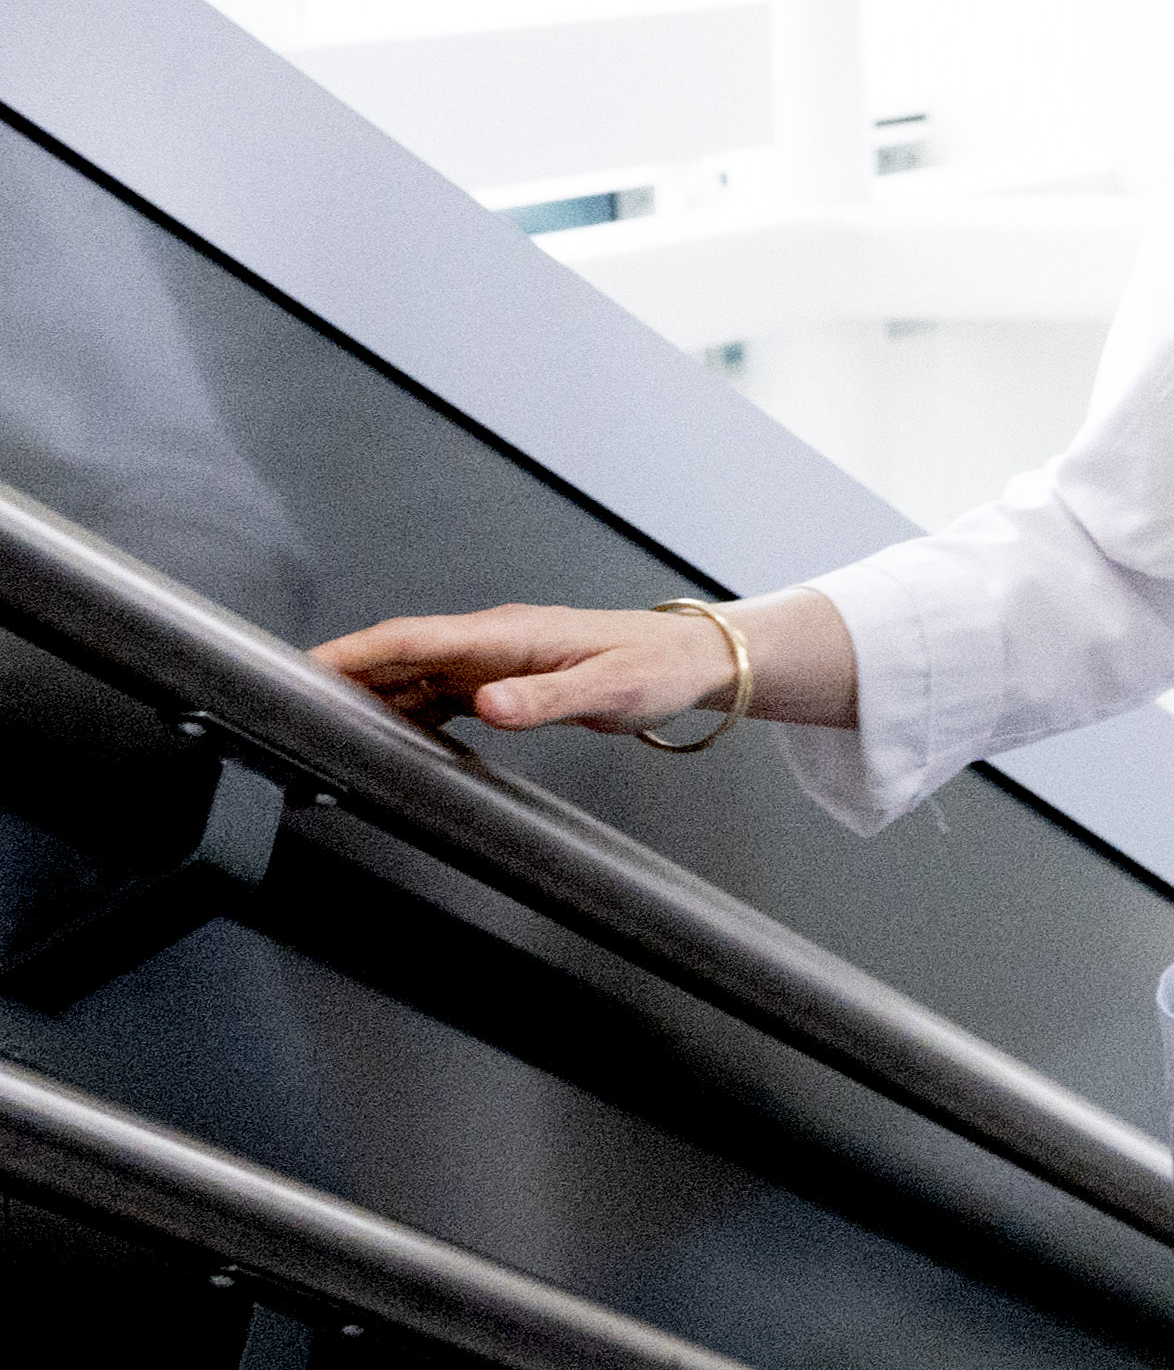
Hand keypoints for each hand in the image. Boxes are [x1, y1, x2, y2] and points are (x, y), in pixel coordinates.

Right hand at [312, 594, 857, 739]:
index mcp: (504, 635)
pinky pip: (436, 690)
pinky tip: (384, 734)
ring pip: (411, 673)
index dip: (353, 654)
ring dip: (368, 695)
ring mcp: (491, 657)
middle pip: (397, 654)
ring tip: (319, 728)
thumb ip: (545, 701)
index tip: (302, 671)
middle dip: (340, 674)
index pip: (410, 638)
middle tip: (285, 706)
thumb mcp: (607, 693)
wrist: (691, 660)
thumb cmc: (655, 672)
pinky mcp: (499, 677)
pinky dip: (404, 709)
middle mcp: (489, 640)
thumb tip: (485, 705)